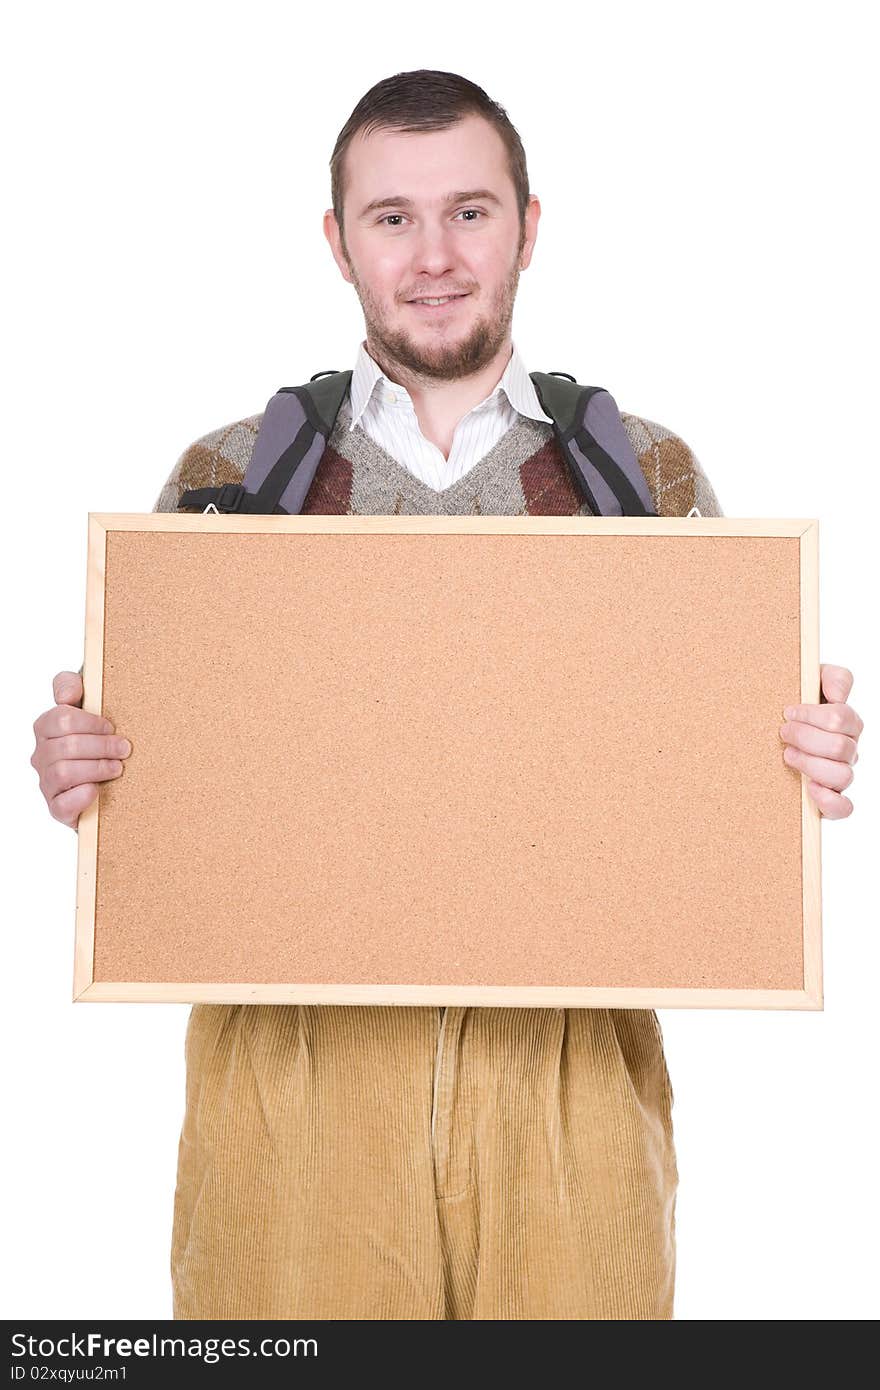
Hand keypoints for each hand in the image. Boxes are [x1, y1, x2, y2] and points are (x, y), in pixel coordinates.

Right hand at [31, 670, 131, 829]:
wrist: (109, 780)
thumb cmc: (97, 738)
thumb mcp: (86, 703)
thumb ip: (70, 685)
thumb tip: (66, 695)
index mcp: (46, 728)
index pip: (61, 718)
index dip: (90, 722)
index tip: (112, 727)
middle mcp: (41, 755)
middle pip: (66, 746)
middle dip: (101, 746)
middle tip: (125, 749)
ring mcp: (47, 783)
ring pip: (63, 772)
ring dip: (96, 768)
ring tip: (118, 768)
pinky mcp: (57, 809)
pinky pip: (61, 805)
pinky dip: (81, 797)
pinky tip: (97, 791)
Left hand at [779, 663, 861, 818]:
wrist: (778, 726)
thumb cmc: (797, 703)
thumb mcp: (814, 679)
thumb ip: (834, 678)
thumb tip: (838, 696)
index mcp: (848, 722)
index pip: (840, 718)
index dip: (812, 715)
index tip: (787, 712)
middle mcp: (848, 749)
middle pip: (839, 747)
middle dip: (806, 738)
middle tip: (783, 732)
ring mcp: (840, 773)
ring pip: (843, 776)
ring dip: (811, 765)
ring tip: (788, 755)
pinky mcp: (830, 798)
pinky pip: (842, 807)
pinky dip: (828, 800)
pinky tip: (809, 788)